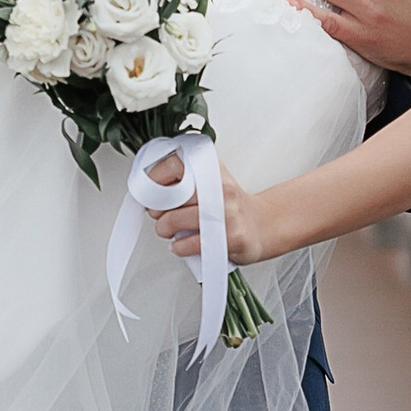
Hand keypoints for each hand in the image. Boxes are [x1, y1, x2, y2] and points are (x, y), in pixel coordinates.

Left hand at [142, 150, 264, 264]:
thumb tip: (148, 187)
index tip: (149, 190)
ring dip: (164, 228)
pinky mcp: (230, 237)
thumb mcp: (211, 180)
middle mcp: (220, 188)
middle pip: (171, 195)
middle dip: (156, 208)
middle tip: (158, 213)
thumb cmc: (230, 206)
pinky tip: (181, 245)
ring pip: (175, 220)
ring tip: (168, 230)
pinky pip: (190, 244)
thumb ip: (185, 177)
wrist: (262, 226)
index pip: (175, 164)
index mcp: (213, 169)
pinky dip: (179, 247)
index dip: (155, 178)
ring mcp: (226, 213)